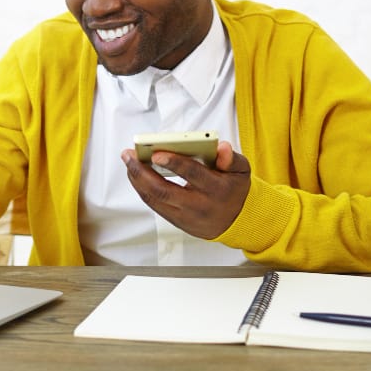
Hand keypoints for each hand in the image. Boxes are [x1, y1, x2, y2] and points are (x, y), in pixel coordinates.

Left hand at [121, 141, 250, 239]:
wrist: (237, 222)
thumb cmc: (235, 190)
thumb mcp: (241, 171)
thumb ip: (231, 158)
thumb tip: (222, 148)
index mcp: (216, 189)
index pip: (193, 175)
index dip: (174, 163)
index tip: (157, 153)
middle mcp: (198, 205)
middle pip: (164, 191)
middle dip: (142, 172)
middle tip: (129, 155)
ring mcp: (185, 216)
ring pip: (155, 200)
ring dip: (137, 180)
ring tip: (129, 161)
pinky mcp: (177, 222)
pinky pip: (155, 206)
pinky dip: (143, 189)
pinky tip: (136, 175)